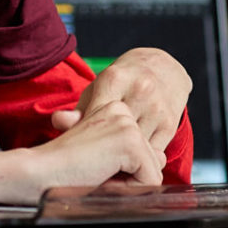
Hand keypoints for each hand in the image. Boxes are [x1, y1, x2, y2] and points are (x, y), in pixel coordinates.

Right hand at [0, 100, 163, 205]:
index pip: (144, 147)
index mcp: (114, 108)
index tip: (94, 162)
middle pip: (152, 159)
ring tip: (97, 172)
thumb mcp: (104, 154)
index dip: (122, 168)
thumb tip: (161, 156)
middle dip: (128, 176)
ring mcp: (127, 124)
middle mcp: (123, 110)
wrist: (42, 171)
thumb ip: (131, 151)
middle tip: (95, 169)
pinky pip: (150, 180)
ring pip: (153, 171)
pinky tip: (102, 176)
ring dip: (127, 183)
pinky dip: (129, 189)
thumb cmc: (66, 167)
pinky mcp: (130, 142)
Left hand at [74, 47, 189, 153]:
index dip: (84, 134)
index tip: (80, 145)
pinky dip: (140, 158)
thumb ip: (79, 109)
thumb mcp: (98, 88)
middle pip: (114, 132)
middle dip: (103, 148)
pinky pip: (151, 152)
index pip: (94, 115)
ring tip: (112, 160)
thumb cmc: (122, 81)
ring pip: (135, 146)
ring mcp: (157, 108)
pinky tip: (131, 157)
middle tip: (94, 159)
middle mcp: (139, 90)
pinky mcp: (170, 124)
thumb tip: (57, 123)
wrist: (163, 68)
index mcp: (115, 79)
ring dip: (123, 157)